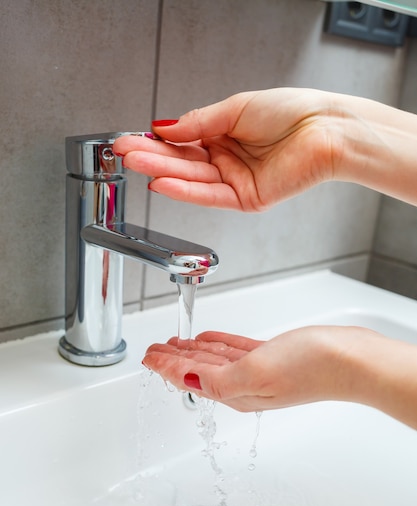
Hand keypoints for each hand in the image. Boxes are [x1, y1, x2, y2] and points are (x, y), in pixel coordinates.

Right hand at [113, 88, 337, 211]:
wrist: (326, 129)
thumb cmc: (293, 113)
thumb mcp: (235, 109)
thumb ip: (198, 123)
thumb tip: (165, 128)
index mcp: (225, 135)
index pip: (183, 141)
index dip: (156, 141)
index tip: (131, 138)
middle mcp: (227, 160)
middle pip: (183, 161)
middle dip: (152, 157)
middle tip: (124, 152)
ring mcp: (235, 181)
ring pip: (192, 178)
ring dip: (162, 172)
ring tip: (135, 164)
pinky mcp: (245, 198)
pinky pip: (210, 195)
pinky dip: (186, 190)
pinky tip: (162, 184)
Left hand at [143, 327, 363, 412]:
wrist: (351, 360)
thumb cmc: (312, 369)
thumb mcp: (255, 374)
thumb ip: (217, 379)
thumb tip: (182, 379)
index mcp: (236, 393)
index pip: (189, 378)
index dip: (165, 367)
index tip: (147, 357)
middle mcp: (243, 385)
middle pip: (197, 370)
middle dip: (172, 360)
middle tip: (153, 350)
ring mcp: (258, 371)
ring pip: (213, 360)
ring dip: (191, 352)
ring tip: (174, 344)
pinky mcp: (272, 357)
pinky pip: (234, 350)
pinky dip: (217, 345)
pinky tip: (207, 340)